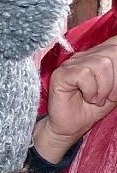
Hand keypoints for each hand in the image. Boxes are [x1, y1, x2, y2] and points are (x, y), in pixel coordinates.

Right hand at [36, 35, 116, 161]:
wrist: (70, 127)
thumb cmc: (91, 109)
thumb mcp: (115, 90)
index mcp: (98, 55)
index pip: (116, 45)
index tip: (116, 90)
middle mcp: (84, 56)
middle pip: (112, 53)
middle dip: (116, 80)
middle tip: (109, 97)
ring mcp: (71, 64)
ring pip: (100, 64)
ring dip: (104, 87)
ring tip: (97, 99)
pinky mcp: (60, 74)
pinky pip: (84, 74)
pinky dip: (90, 90)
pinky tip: (87, 98)